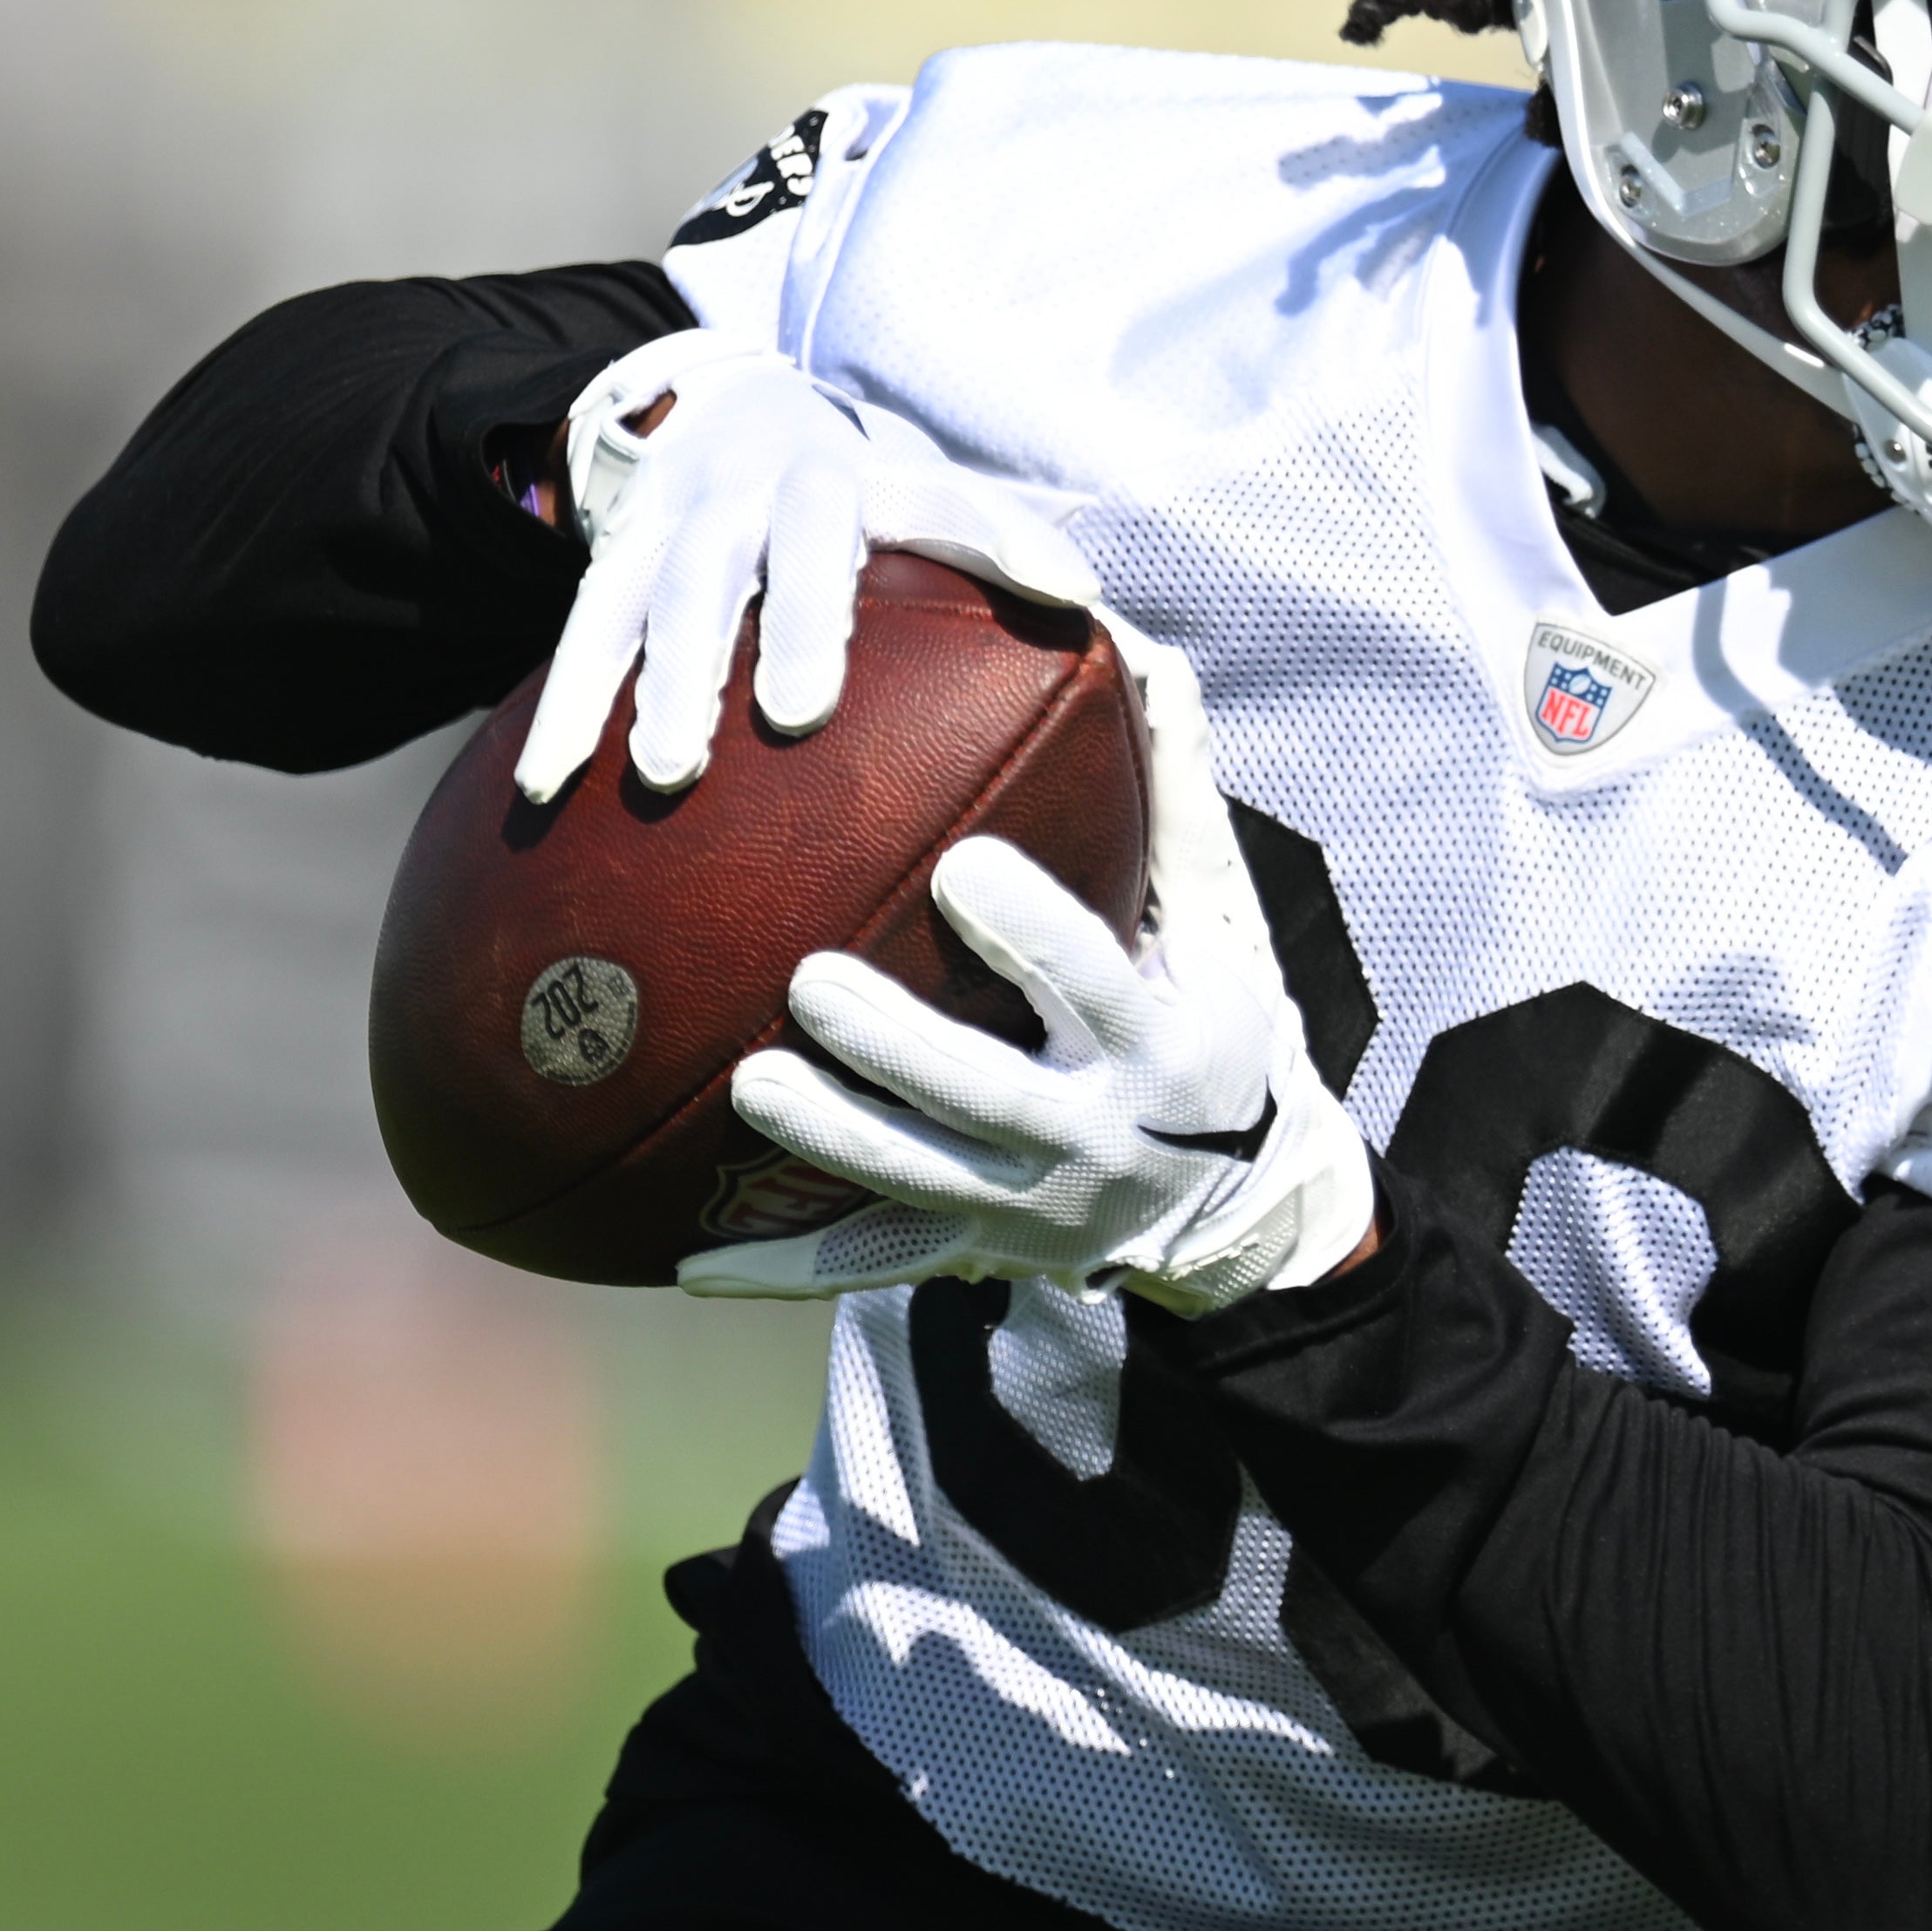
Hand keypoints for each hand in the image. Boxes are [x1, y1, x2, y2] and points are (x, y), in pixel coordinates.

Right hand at [513, 332, 1094, 801]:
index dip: (1002, 538)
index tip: (1064, 591)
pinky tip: (547, 793)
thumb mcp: (922, 500)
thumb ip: (1000, 557)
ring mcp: (688, 524)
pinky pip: (583, 636)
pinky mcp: (617, 560)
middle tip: (798, 711)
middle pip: (790, 550)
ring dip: (664, 681)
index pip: (949, 503)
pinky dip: (566, 709)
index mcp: (868, 480)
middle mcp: (776, 492)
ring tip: (668, 773)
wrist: (716, 412)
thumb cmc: (855, 498)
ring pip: (672, 594)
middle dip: (796, 620)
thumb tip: (1117, 636)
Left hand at [676, 628, 1376, 1311]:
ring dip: (829, 1136)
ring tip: (749, 1082)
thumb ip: (1181, 801)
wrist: (1241, 1202)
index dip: (1030, 933)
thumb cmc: (1219, 1028)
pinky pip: (868, 1266)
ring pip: (914, 1177)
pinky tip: (691, 1264)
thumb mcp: (1227, 928)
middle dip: (897, 1045)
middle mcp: (1094, 1136)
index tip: (962, 866)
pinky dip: (781, 1273)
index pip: (1090, 984)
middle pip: (983, 1094)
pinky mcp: (976, 1252)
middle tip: (810, 978)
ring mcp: (1028, 1206)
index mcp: (1156, 1045)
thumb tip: (1147, 657)